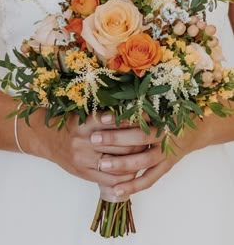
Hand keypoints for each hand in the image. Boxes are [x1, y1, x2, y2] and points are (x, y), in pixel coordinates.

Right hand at [17, 109, 142, 186]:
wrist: (48, 139)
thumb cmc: (71, 125)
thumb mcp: (86, 115)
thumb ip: (106, 118)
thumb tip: (135, 117)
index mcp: (87, 123)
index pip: (118, 125)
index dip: (135, 126)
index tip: (146, 126)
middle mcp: (85, 141)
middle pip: (121, 146)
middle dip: (139, 145)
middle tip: (150, 143)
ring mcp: (84, 159)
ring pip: (117, 164)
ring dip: (134, 162)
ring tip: (145, 157)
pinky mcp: (83, 173)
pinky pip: (109, 180)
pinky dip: (124, 178)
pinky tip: (132, 173)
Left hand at [90, 116, 211, 195]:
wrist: (196, 128)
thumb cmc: (171, 113)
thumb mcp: (160, 104)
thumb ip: (139, 106)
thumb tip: (110, 99)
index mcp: (163, 117)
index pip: (139, 117)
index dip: (121, 117)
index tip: (101, 117)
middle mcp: (166, 135)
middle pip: (140, 138)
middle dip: (116, 139)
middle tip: (94, 139)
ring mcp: (166, 153)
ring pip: (144, 161)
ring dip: (122, 163)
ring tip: (102, 165)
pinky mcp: (166, 166)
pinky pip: (150, 179)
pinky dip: (133, 185)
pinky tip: (116, 189)